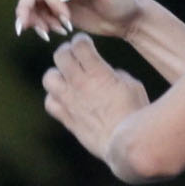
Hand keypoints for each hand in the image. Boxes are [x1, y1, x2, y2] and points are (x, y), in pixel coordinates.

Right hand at [15, 0, 145, 42]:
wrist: (128, 17)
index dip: (53, 6)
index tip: (68, 23)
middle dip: (29, 11)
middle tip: (42, 31)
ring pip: (31, 5)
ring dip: (35, 21)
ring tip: (53, 34)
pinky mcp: (58, 10)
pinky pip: (37, 14)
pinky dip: (37, 25)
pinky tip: (49, 35)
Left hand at [42, 35, 154, 159]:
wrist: (125, 144)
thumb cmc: (135, 114)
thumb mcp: (133, 86)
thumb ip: (115, 75)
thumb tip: (107, 73)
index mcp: (99, 73)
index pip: (79, 45)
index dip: (81, 40)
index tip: (85, 44)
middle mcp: (80, 84)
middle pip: (60, 56)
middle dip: (67, 52)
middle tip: (74, 56)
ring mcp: (70, 102)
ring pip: (49, 78)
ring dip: (57, 74)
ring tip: (67, 78)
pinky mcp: (67, 119)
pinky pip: (50, 102)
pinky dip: (55, 98)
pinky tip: (65, 98)